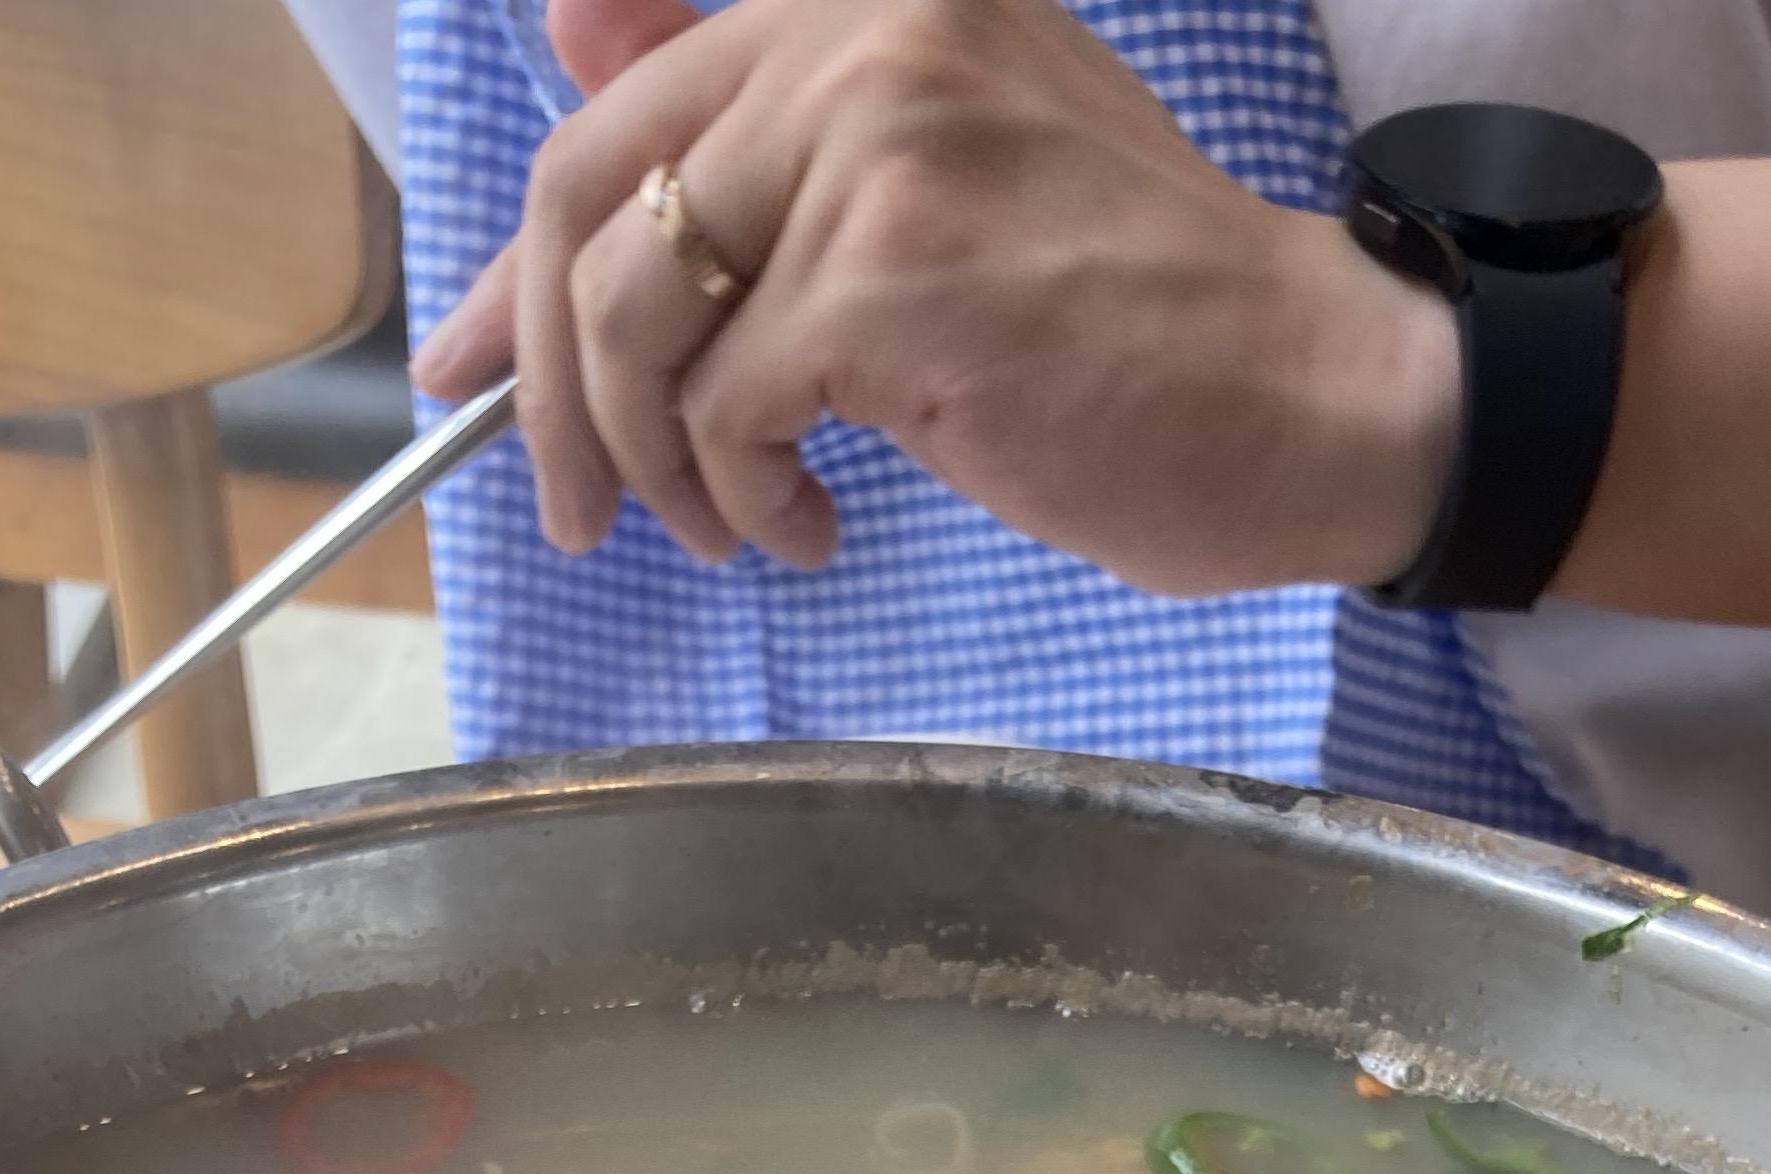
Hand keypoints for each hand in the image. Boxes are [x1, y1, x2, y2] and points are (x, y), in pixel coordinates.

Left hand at [413, 0, 1458, 598]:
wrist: (1302, 389)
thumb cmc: (1122, 314)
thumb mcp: (928, 171)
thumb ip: (762, 117)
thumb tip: (569, 34)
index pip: (607, 112)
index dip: (512, 266)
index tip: (468, 372)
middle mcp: (854, 25)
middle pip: (585, 205)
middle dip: (546, 385)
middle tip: (582, 508)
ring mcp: (875, 140)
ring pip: (636, 321)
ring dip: (655, 465)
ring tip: (736, 523)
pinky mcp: (892, 275)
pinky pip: (724, 411)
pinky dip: (743, 498)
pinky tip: (812, 526)